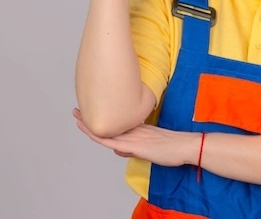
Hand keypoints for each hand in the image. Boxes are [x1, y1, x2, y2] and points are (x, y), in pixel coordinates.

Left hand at [73, 108, 197, 166]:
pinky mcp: (134, 145)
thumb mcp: (149, 148)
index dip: (100, 118)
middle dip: (90, 118)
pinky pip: (112, 142)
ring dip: (90, 125)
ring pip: (106, 130)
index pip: (113, 123)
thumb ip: (133, 148)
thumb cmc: (171, 147)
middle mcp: (132, 130)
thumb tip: (119, 150)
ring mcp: (132, 137)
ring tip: (77, 116)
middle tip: (76, 110)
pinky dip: (100, 137)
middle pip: (107, 123)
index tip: (89, 111)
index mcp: (136, 129)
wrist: (184, 146)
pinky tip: (90, 132)